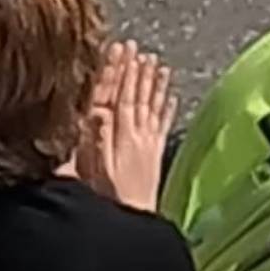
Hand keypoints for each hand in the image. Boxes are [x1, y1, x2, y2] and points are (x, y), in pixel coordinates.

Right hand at [72, 40, 173, 211]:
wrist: (135, 220)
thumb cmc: (111, 198)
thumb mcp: (98, 170)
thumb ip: (99, 141)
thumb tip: (98, 112)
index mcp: (123, 137)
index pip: (124, 97)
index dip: (125, 74)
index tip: (125, 53)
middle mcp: (140, 136)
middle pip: (140, 97)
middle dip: (141, 72)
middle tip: (143, 51)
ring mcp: (150, 144)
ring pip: (154, 107)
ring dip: (157, 85)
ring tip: (161, 65)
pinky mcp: (156, 154)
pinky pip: (164, 126)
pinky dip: (168, 109)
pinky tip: (172, 96)